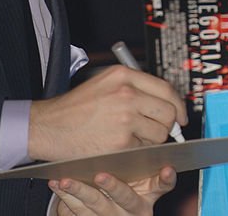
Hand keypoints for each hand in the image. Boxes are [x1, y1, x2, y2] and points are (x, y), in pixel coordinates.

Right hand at [29, 66, 186, 161]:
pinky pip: (143, 149)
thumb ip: (134, 88)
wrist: (48, 127)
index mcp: (124, 76)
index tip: (180, 116)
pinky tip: (118, 145)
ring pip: (159, 133)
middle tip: (155, 130)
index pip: (166, 89)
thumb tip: (165, 102)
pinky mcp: (120, 142)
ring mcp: (124, 118)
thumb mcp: (104, 83)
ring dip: (150, 140)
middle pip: (168, 112)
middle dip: (166, 125)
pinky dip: (136, 151)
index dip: (178, 105)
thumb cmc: (74, 108)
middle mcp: (127, 93)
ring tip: (128, 137)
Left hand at [51, 167, 175, 215]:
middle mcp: (134, 208)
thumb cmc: (126, 184)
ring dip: (79, 192)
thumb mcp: (140, 177)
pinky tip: (56, 184)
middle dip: (113, 186)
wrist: (111, 215)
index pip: (162, 186)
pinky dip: (64, 197)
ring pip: (96, 206)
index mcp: (149, 194)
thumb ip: (141, 161)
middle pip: (126, 197)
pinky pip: (77, 212)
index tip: (166, 168)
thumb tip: (138, 132)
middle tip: (101, 175)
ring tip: (65, 180)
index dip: (166, 178)